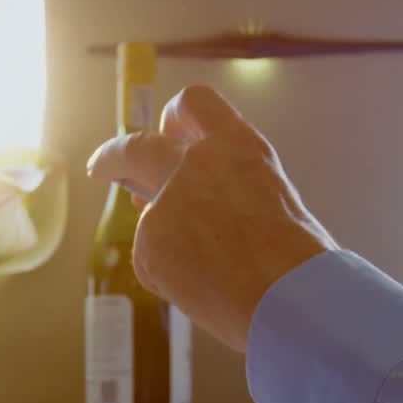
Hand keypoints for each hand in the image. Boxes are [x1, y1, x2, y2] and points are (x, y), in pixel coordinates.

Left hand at [87, 86, 336, 351]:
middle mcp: (195, 163)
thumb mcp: (276, 201)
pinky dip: (172, 277)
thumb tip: (199, 211)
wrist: (290, 299)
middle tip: (102, 169)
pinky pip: (152, 260)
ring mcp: (166, 201)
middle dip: (113, 157)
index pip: (194, 104)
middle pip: (136, 146)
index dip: (175, 118)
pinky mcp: (149, 243)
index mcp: (237, 145)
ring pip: (149, 216)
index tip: (164, 133)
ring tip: (208, 274)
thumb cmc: (300, 259)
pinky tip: (204, 292)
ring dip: (164, 238)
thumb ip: (234, 191)